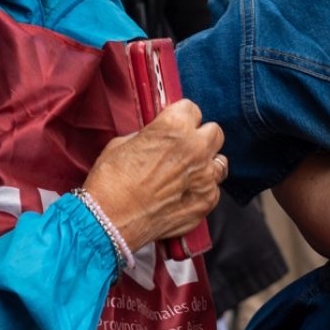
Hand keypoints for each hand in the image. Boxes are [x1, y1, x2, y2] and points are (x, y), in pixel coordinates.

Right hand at [82, 98, 224, 250]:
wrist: (109, 220)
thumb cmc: (111, 181)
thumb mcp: (123, 143)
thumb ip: (150, 136)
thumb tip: (157, 139)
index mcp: (175, 126)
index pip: (192, 109)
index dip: (182, 118)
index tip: (176, 126)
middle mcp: (196, 148)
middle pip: (214, 132)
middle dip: (201, 138)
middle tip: (186, 148)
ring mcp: (205, 176)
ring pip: (220, 162)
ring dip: (207, 164)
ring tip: (189, 173)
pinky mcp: (207, 201)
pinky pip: (214, 189)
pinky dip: (202, 190)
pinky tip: (184, 195)